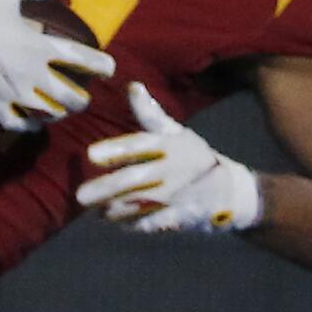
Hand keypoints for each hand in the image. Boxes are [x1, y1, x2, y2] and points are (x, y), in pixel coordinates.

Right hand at [0, 0, 115, 132]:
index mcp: (40, 45)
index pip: (84, 61)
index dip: (103, 66)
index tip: (108, 67)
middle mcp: (32, 74)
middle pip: (73, 98)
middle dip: (84, 97)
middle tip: (84, 92)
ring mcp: (13, 94)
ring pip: (50, 116)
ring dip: (61, 113)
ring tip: (62, 108)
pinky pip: (20, 126)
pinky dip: (31, 126)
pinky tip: (34, 121)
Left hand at [77, 82, 262, 232]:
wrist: (231, 191)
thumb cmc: (195, 156)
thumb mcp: (176, 133)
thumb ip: (150, 114)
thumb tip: (132, 86)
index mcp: (169, 145)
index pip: (139, 145)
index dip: (115, 150)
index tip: (90, 154)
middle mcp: (171, 170)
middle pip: (134, 179)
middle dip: (106, 188)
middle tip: (80, 196)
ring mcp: (177, 196)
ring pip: (139, 205)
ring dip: (114, 209)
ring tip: (93, 210)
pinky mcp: (181, 217)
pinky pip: (153, 224)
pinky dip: (133, 224)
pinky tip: (115, 222)